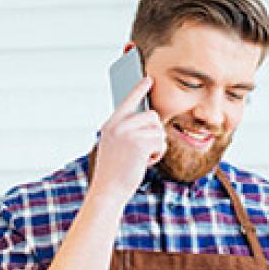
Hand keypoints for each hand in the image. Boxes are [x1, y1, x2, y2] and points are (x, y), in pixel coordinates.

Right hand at [89, 77, 166, 205]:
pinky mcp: (139, 144)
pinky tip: (145, 163)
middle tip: (144, 150)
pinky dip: (158, 155)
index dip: (139, 90)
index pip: (127, 102)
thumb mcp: (115, 146)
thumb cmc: (114, 172)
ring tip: (142, 158)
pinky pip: (161, 142)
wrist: (108, 191)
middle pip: (152, 116)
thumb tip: (150, 119)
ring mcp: (128, 134)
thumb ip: (127, 131)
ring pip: (159, 129)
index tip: (148, 78)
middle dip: (155, 133)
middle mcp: (118, 125)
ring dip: (156, 145)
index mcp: (110, 125)